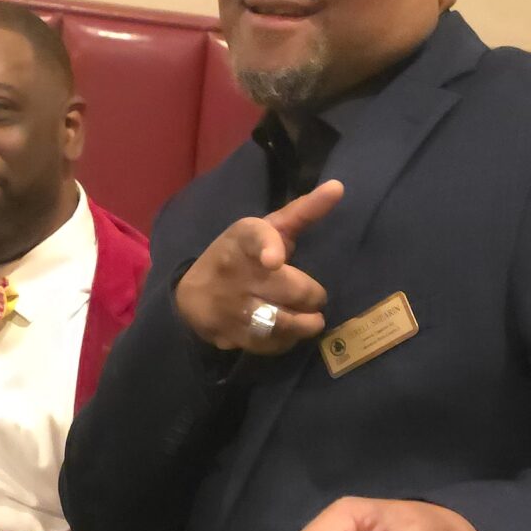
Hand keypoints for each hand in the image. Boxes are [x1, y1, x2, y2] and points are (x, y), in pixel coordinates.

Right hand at [175, 181, 345, 355]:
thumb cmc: (242, 255)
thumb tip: (339, 187)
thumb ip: (304, 211)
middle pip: (289, 287)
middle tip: (313, 296)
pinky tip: (289, 333)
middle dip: (311, 294)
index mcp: (243, 238)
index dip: (268, 248)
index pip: (255, 237)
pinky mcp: (230, 334)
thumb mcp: (267, 228)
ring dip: (306, 323)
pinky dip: (287, 341)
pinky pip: (271, 343)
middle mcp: (234, 270)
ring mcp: (230, 305)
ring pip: (283, 321)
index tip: (274, 260)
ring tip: (312, 320)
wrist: (191, 294)